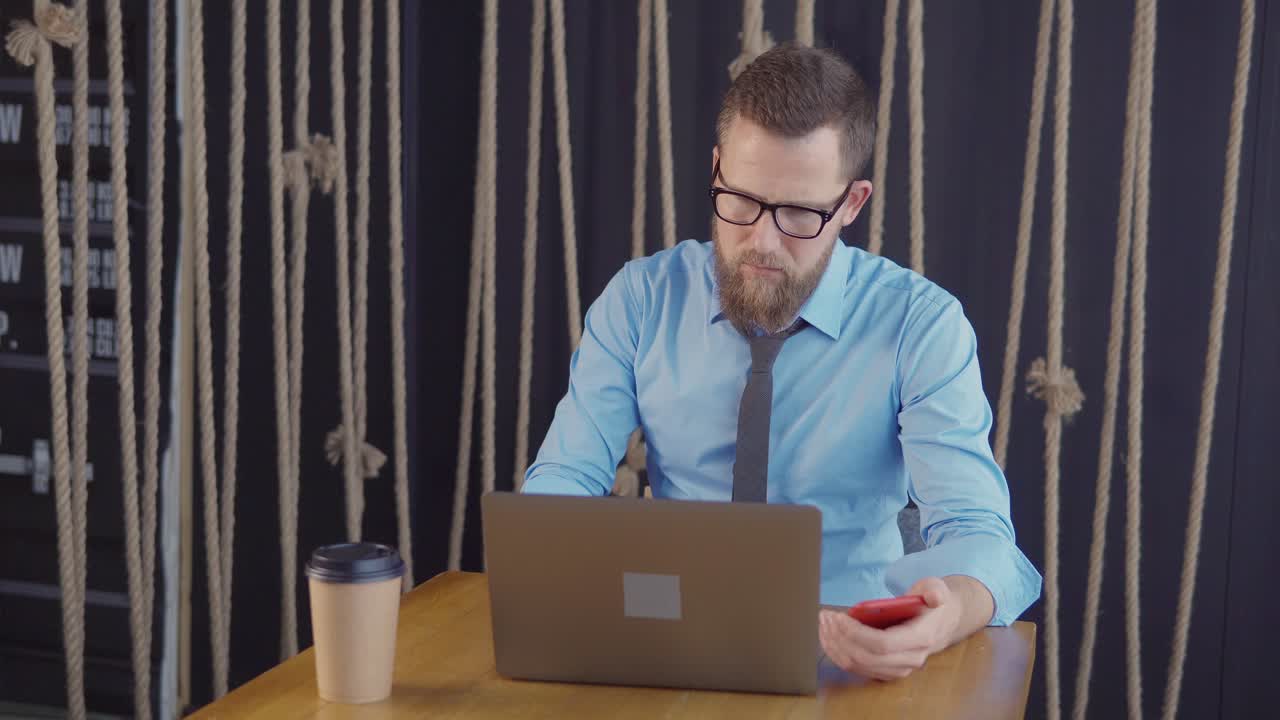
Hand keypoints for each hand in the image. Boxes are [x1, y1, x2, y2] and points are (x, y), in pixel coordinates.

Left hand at [818, 577, 961, 680]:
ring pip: (858, 666)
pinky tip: (828, 635)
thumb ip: (935, 591)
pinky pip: (856, 668)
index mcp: (920, 639)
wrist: (939, 624)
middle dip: (840, 638)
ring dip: (835, 646)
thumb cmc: (931, 604)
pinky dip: (838, 653)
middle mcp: (909, 660)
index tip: (839, 617)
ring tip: (823, 624)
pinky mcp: (886, 672)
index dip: (856, 633)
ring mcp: (898, 670)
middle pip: (865, 658)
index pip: (882, 644)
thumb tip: (935, 597)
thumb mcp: (936, 589)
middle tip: (825, 617)